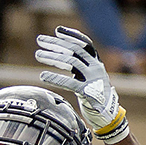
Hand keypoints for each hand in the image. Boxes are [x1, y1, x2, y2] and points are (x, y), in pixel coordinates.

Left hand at [35, 25, 129, 143]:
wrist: (107, 114)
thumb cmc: (94, 94)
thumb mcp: (87, 76)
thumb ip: (76, 66)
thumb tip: (58, 54)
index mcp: (96, 62)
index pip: (85, 44)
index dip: (71, 35)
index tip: (57, 30)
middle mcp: (96, 67)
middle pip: (74, 50)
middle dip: (56, 43)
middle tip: (39, 40)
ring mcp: (93, 79)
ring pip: (71, 62)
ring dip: (52, 57)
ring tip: (38, 54)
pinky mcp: (88, 92)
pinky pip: (70, 83)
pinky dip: (55, 78)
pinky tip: (43, 75)